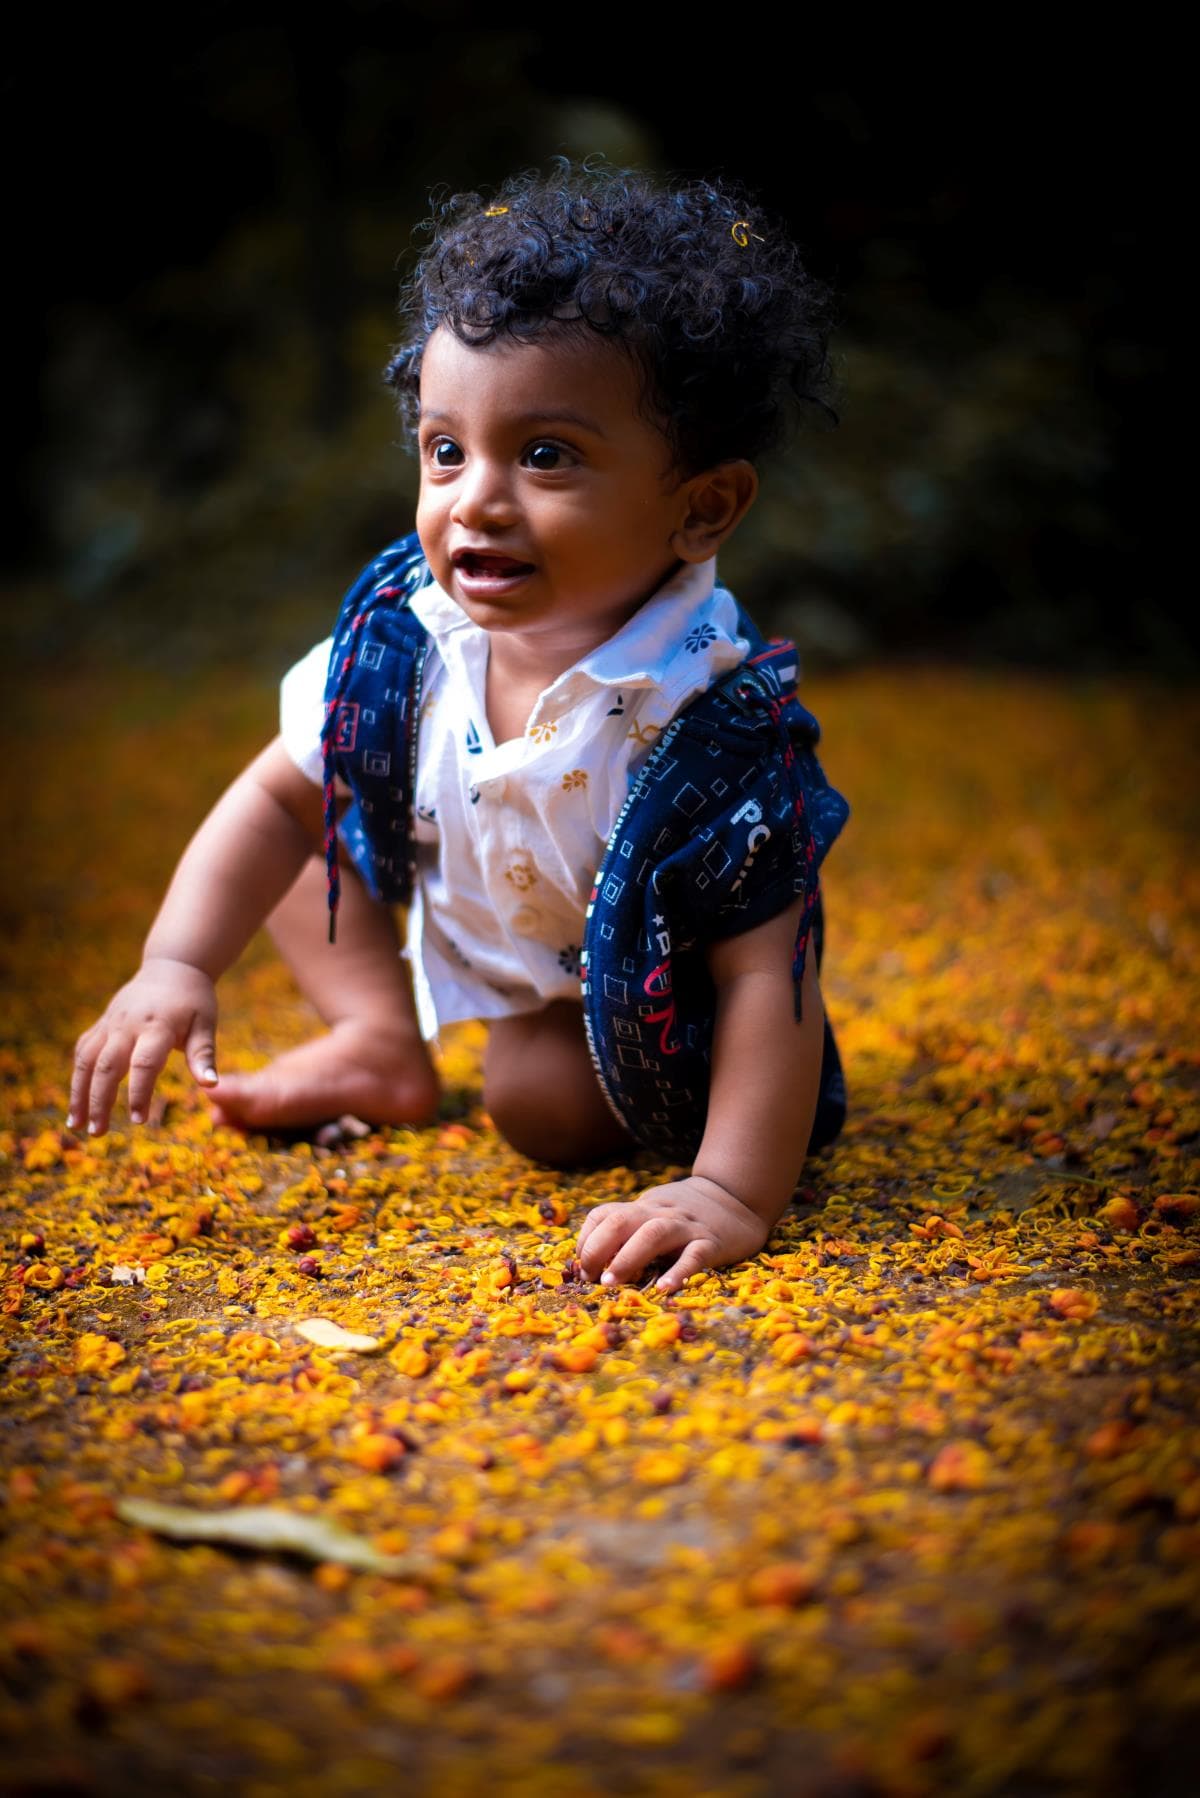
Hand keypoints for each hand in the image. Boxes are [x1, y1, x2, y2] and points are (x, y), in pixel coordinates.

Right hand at [69, 958, 218, 1135]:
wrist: (172, 967)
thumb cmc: (194, 1001)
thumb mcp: (206, 1024)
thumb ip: (204, 1055)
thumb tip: (211, 1086)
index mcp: (159, 1026)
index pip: (144, 1063)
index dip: (139, 1093)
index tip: (139, 1121)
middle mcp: (129, 1024)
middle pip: (107, 1066)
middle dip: (99, 1101)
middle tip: (97, 1133)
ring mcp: (111, 1023)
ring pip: (86, 1060)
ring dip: (78, 1092)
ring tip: (76, 1124)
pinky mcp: (102, 1023)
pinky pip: (83, 1050)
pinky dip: (77, 1075)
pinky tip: (77, 1100)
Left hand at [576, 1174, 770, 1295]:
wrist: (735, 1197)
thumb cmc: (684, 1214)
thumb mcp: (653, 1212)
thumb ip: (627, 1230)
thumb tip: (590, 1262)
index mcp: (642, 1208)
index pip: (604, 1215)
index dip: (586, 1240)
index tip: (581, 1267)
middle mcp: (660, 1214)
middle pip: (621, 1221)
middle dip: (598, 1249)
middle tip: (590, 1279)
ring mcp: (686, 1227)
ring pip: (654, 1234)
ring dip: (627, 1257)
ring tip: (611, 1283)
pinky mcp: (712, 1243)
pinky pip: (694, 1256)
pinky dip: (679, 1273)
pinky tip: (665, 1290)